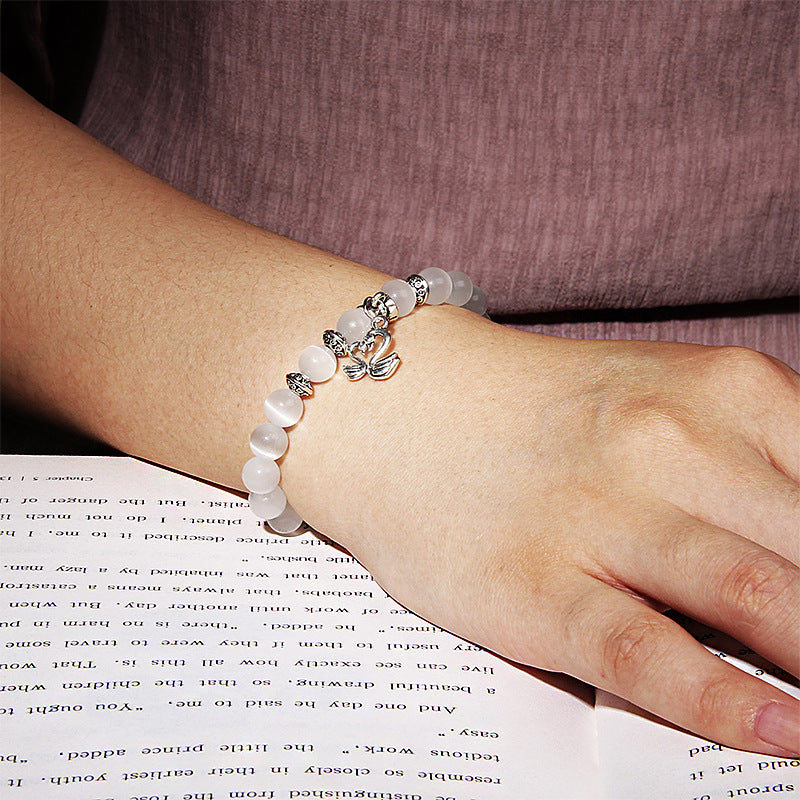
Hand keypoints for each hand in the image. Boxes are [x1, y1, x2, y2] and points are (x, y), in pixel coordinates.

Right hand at [284, 311, 799, 754]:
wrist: (403, 405)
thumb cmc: (541, 412)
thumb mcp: (668, 401)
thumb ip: (764, 465)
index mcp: (725, 393)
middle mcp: (672, 446)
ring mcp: (601, 514)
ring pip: (755, 597)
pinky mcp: (538, 582)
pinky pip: (646, 652)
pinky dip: (722, 702)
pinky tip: (777, 734)